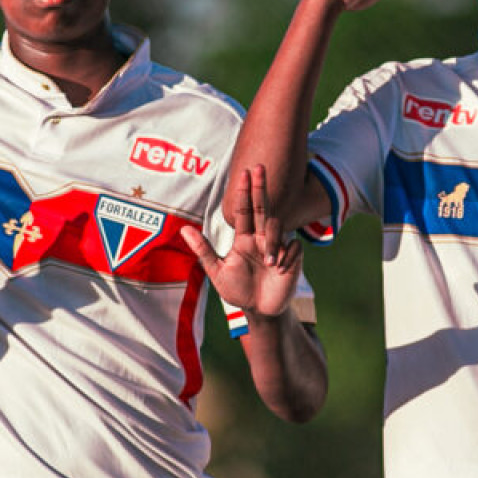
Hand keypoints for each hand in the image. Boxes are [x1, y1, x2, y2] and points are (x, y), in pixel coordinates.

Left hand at [182, 165, 303, 319]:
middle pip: (262, 207)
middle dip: (260, 187)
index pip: (244, 210)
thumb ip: (203, 250)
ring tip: (270, 264)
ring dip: (274, 243)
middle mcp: (261, 238)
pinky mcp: (293, 257)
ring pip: (277, 227)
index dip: (244, 192)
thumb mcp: (217, 271)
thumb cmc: (237, 290)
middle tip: (258, 167)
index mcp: (244, 238)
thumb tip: (183, 229)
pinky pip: (293, 246)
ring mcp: (278, 245)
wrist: (260, 310)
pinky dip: (286, 256)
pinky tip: (281, 270)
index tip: (243, 173)